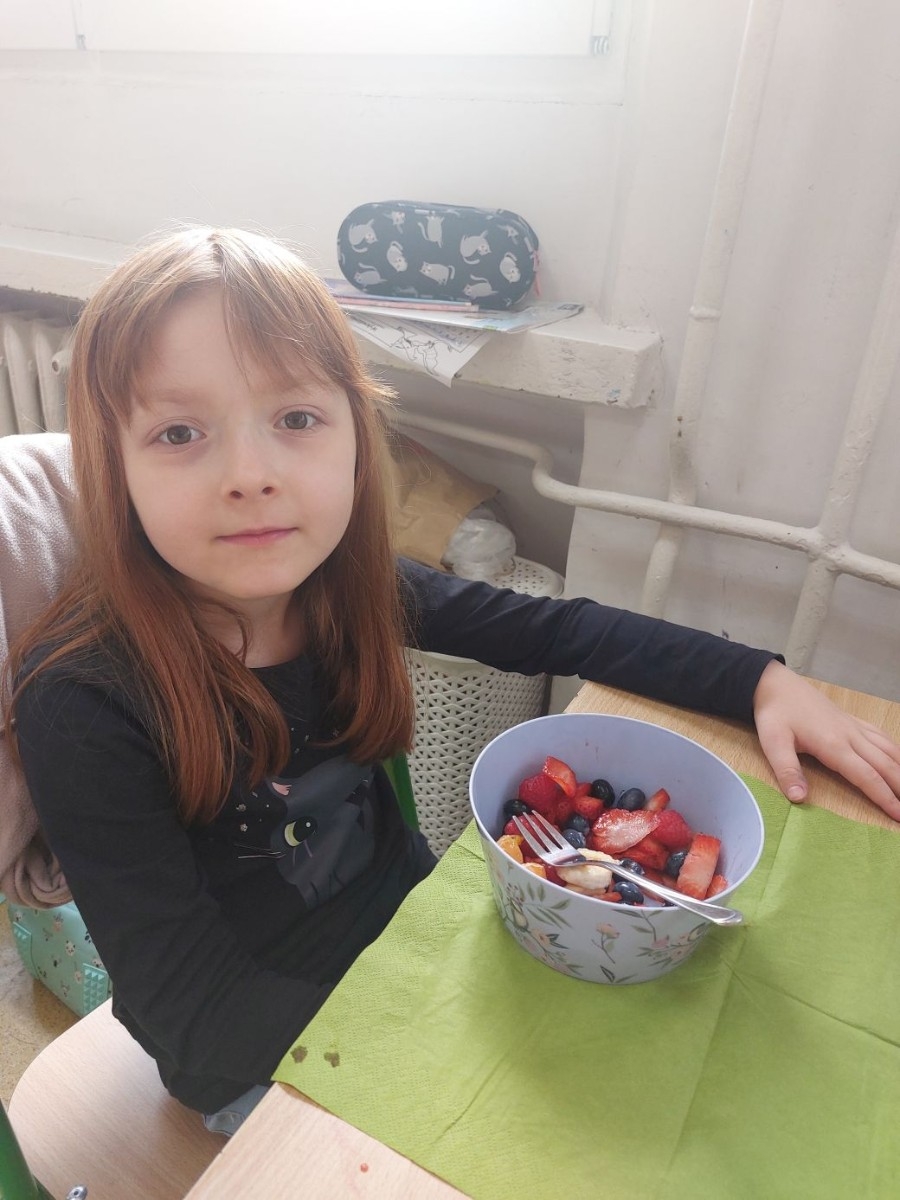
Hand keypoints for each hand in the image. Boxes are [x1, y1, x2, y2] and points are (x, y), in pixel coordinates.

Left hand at [752, 660, 899, 820]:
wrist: (775, 683)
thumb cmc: (774, 713)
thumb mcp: (773, 743)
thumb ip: (787, 771)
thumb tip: (799, 798)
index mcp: (833, 745)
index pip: (866, 776)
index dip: (884, 797)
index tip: (898, 816)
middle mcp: (850, 735)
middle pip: (885, 764)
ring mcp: (852, 726)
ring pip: (887, 748)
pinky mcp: (850, 720)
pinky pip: (880, 735)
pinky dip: (895, 749)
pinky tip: (898, 758)